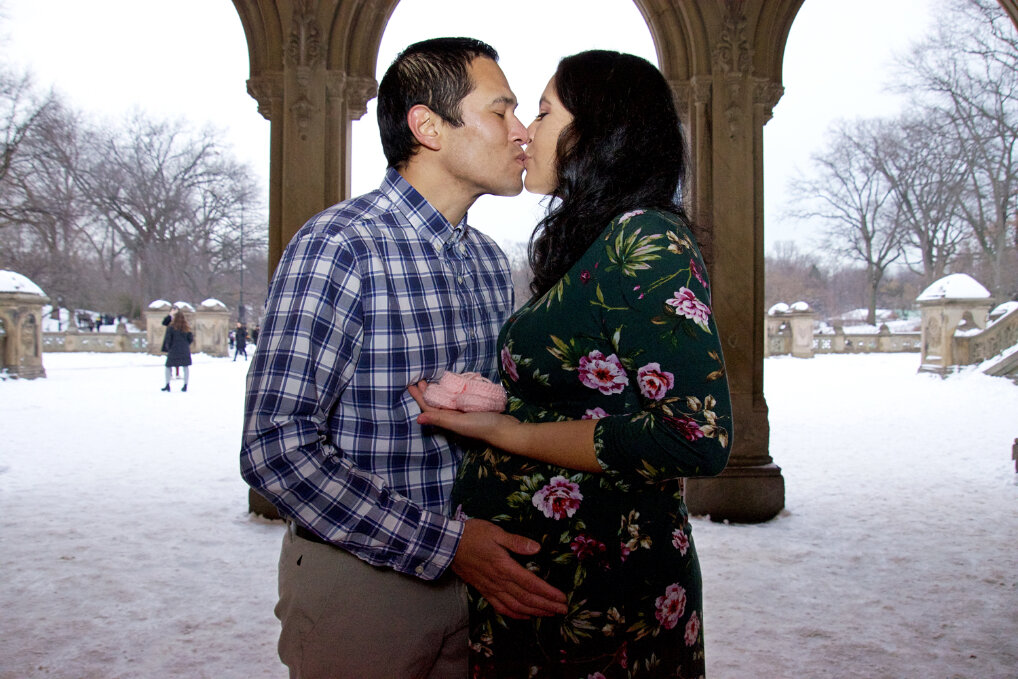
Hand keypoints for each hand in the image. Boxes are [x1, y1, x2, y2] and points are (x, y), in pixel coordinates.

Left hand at [408, 381, 519, 445]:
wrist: (505, 429)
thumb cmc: (482, 426)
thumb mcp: (459, 422)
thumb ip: (440, 419)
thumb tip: (417, 419)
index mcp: (448, 420)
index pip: (428, 407)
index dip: (419, 397)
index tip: (411, 384)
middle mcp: (453, 417)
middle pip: (436, 402)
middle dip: (427, 392)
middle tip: (421, 379)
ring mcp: (463, 413)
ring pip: (446, 400)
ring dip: (439, 390)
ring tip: (433, 380)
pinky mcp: (473, 408)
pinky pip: (458, 398)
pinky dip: (453, 391)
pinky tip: (453, 385)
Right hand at [452, 518, 566, 618]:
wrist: (447, 545)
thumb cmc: (472, 534)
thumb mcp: (496, 532)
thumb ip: (517, 542)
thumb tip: (537, 548)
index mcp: (504, 566)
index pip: (531, 584)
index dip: (548, 593)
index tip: (563, 598)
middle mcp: (498, 581)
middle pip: (527, 598)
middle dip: (547, 606)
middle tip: (563, 610)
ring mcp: (490, 588)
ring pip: (516, 606)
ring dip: (535, 612)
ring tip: (550, 614)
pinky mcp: (484, 591)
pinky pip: (501, 608)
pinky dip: (515, 614)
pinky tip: (526, 616)